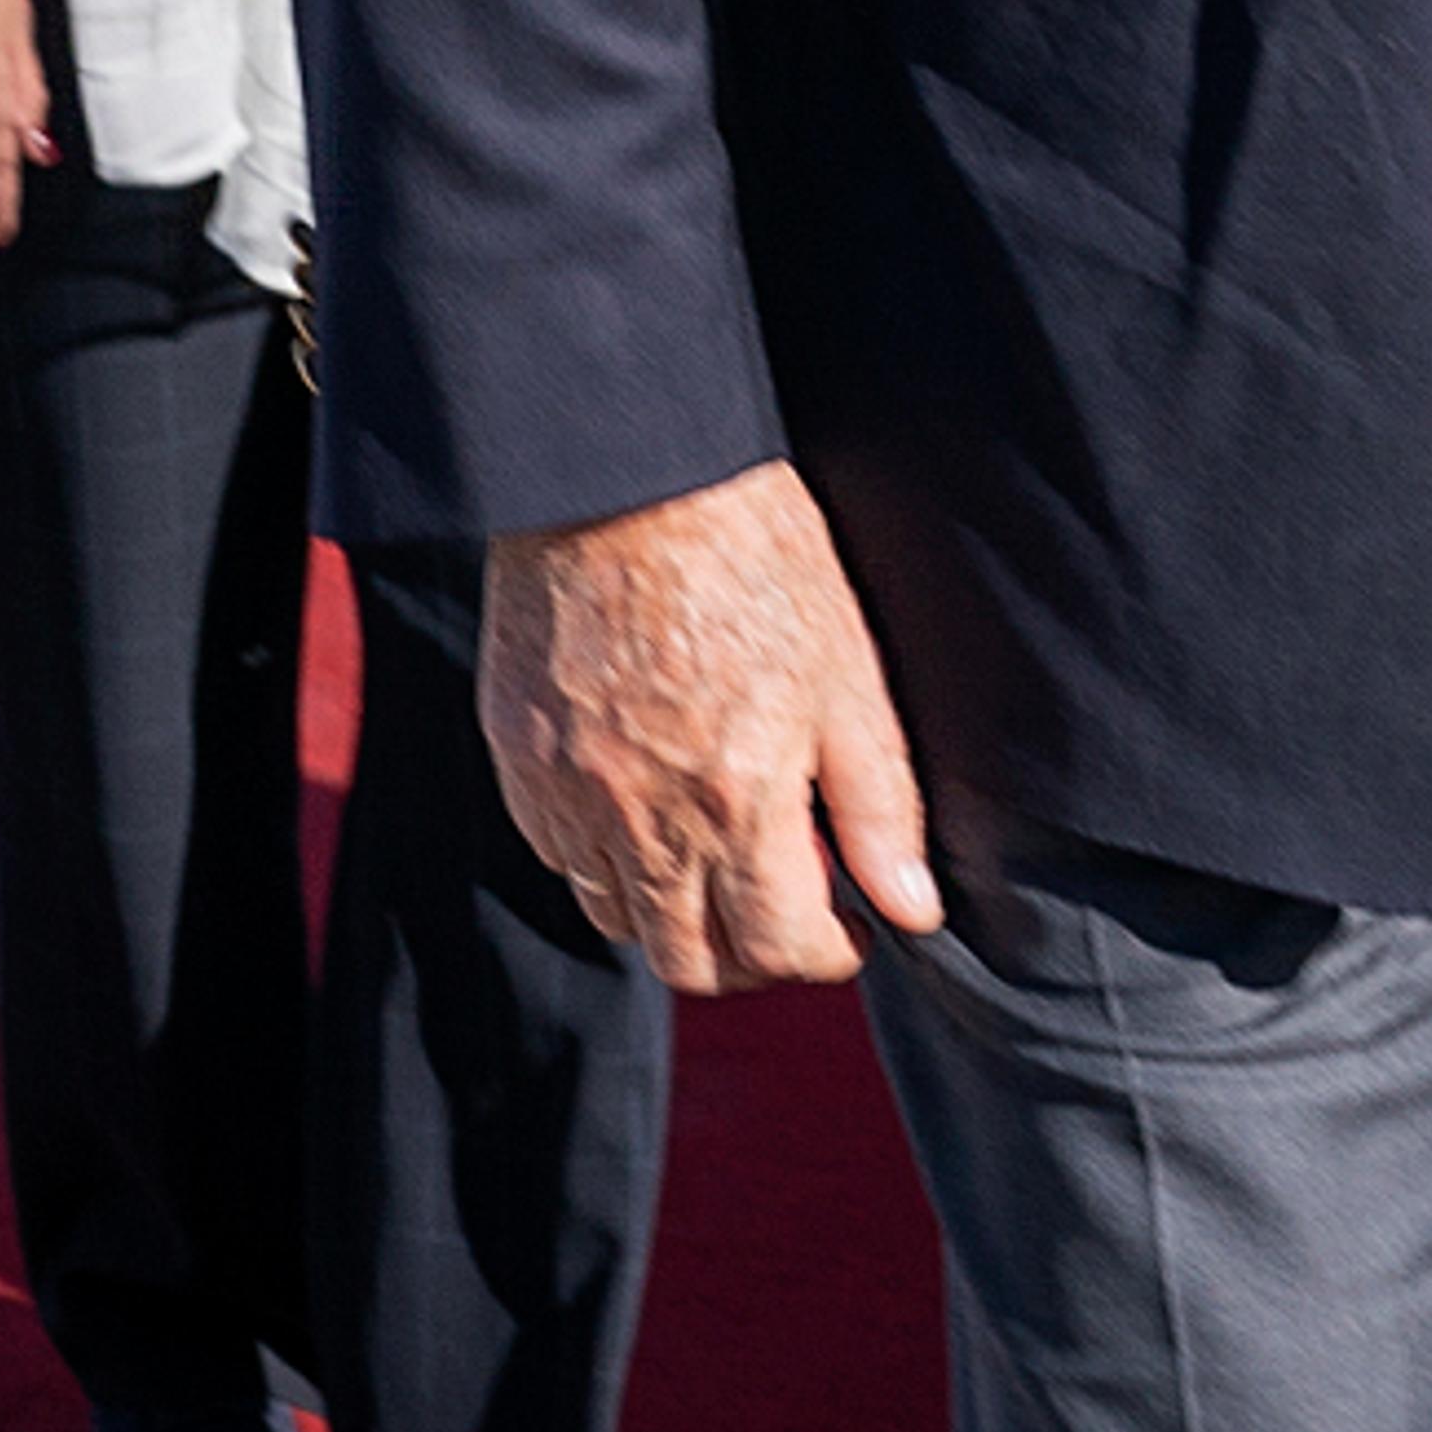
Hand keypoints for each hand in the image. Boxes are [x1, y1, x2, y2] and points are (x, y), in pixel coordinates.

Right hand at [480, 462, 944, 995]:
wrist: (625, 467)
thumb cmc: (747, 548)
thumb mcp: (845, 668)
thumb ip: (879, 801)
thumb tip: (913, 906)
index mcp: (736, 801)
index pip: (783, 950)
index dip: (832, 951)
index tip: (850, 924)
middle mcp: (642, 821)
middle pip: (693, 964)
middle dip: (754, 955)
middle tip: (790, 902)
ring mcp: (567, 798)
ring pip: (619, 922)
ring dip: (677, 913)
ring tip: (720, 849)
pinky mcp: (519, 765)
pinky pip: (562, 858)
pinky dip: (609, 859)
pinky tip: (648, 800)